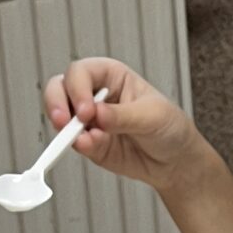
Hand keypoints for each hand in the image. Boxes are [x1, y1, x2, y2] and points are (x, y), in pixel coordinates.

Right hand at [41, 56, 214, 188]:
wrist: (176, 161)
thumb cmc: (169, 127)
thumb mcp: (152, 116)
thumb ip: (123, 116)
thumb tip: (97, 115)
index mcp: (110, 75)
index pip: (81, 72)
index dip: (78, 88)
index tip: (86, 110)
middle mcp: (94, 94)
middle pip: (60, 88)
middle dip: (57, 104)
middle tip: (64, 123)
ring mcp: (88, 120)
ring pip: (60, 116)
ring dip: (65, 129)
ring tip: (82, 139)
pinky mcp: (88, 143)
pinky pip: (74, 143)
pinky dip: (78, 146)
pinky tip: (91, 147)